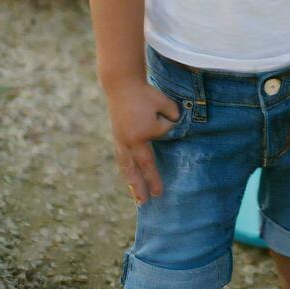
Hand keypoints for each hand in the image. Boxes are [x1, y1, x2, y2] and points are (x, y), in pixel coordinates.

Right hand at [105, 80, 180, 203]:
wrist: (121, 86)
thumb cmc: (145, 93)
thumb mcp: (163, 101)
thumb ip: (172, 117)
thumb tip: (172, 129)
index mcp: (143, 132)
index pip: (161, 136)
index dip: (166, 125)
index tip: (166, 115)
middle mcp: (130, 141)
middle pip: (139, 168)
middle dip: (145, 185)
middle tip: (149, 201)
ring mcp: (121, 142)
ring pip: (128, 168)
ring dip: (133, 184)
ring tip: (138, 199)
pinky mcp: (117, 139)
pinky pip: (122, 161)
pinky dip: (127, 172)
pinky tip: (130, 179)